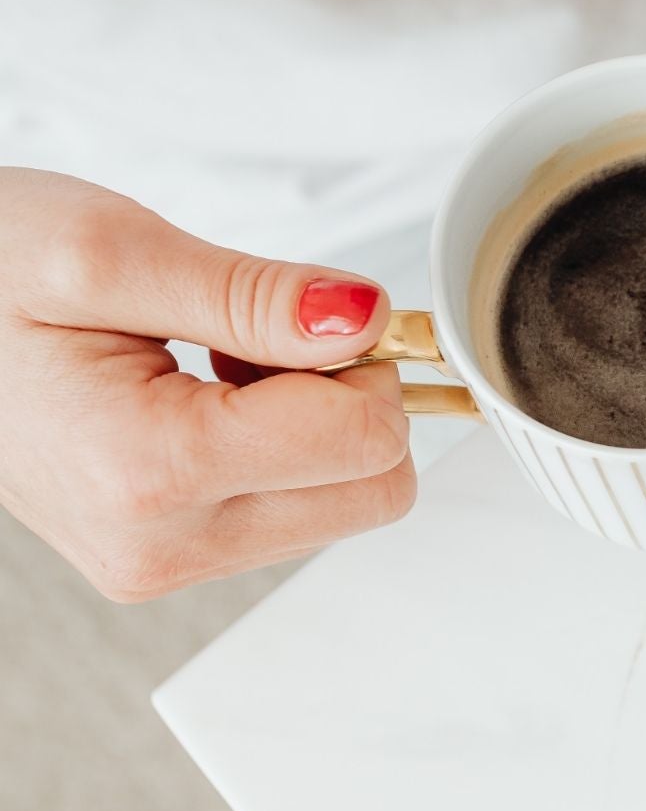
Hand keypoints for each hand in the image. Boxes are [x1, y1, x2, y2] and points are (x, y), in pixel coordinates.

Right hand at [0, 169, 413, 600]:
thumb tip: (366, 322)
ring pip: (340, 502)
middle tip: (256, 337)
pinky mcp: (165, 558)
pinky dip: (279, 447)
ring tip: (210, 362)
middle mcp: (160, 545)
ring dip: (311, 422)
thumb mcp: (108, 247)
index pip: (367, 443)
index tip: (304, 310)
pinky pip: (291, 510)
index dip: (364, 361)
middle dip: (346, 400)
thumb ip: (253, 294)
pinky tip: (204, 395)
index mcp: (147, 471)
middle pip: (371, 490)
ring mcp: (161, 563)